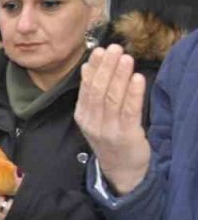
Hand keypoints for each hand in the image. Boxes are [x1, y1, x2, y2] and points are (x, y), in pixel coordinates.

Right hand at [75, 45, 149, 194]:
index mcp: (82, 116)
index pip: (86, 88)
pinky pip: (129, 111)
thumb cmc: (110, 138)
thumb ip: (92, 93)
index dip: (93, 69)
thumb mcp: (95, 117)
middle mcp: (92, 122)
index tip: (99, 51)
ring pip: (112, 98)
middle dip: (106, 68)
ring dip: (119, 76)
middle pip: (98, 91)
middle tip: (114, 48)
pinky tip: (137, 78)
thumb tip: (87, 66)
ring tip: (126, 58)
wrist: (121, 170)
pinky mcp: (126, 135)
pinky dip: (133, 93)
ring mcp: (108, 130)